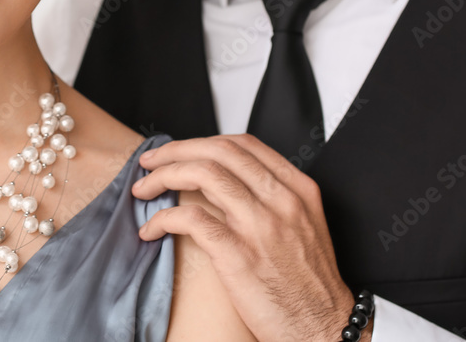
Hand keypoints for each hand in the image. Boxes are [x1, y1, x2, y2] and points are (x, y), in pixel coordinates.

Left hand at [133, 134, 366, 341]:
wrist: (323, 330)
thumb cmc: (308, 285)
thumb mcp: (302, 226)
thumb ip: (271, 198)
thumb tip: (224, 181)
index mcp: (297, 190)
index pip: (242, 144)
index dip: (200, 142)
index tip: (176, 151)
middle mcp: (281, 200)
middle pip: (218, 152)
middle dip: (175, 151)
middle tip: (149, 162)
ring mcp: (261, 226)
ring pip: (201, 175)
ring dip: (162, 178)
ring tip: (142, 190)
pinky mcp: (240, 256)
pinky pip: (190, 219)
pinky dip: (162, 219)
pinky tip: (150, 230)